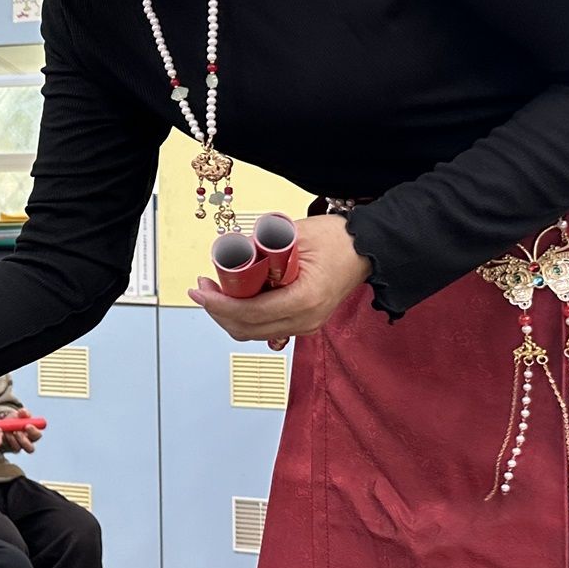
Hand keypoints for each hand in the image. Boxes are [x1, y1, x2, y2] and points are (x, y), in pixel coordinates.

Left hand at [188, 213, 370, 349]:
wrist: (369, 250)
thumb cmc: (340, 240)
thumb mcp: (295, 234)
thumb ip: (262, 244)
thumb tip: (228, 252)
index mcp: (304, 300)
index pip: (249, 313)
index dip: (218, 305)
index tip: (200, 291)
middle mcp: (305, 320)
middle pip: (247, 329)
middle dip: (217, 311)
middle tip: (202, 288)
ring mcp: (306, 325)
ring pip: (254, 333)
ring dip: (229, 315)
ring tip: (214, 291)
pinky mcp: (304, 322)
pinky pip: (266, 328)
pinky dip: (245, 317)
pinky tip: (234, 300)